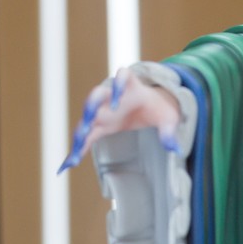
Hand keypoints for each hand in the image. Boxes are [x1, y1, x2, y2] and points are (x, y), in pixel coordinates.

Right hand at [59, 69, 183, 171]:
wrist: (150, 107)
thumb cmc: (159, 109)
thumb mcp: (169, 119)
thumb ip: (170, 132)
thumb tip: (174, 149)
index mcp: (131, 87)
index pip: (122, 78)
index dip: (118, 86)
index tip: (118, 101)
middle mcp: (111, 96)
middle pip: (96, 96)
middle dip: (91, 108)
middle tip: (89, 123)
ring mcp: (103, 110)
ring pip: (87, 118)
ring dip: (81, 133)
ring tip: (76, 151)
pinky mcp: (99, 125)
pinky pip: (85, 136)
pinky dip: (77, 149)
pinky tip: (68, 165)